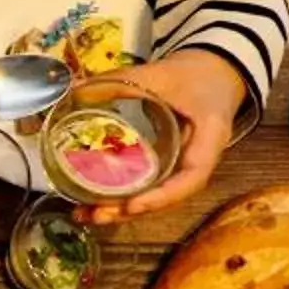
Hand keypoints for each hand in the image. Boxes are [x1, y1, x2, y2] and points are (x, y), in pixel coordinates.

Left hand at [79, 50, 247, 222]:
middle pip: (169, 196)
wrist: (212, 73)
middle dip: (132, 210)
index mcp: (210, 137)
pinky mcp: (169, 164)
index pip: (192, 177)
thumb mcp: (162, 74)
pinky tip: (92, 203)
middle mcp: (199, 159)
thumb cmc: (194, 74)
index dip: (163, 196)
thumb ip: (122, 81)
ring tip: (86, 215)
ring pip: (156, 196)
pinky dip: (123, 197)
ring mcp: (183, 165)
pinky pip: (149, 186)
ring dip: (122, 210)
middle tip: (95, 214)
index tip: (132, 205)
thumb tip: (76, 89)